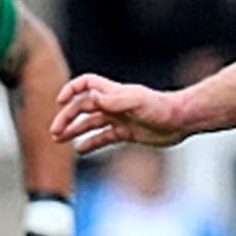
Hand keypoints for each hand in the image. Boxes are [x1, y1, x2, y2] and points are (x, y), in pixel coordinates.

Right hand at [53, 74, 188, 153]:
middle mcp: (113, 104)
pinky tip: (80, 150)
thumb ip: (113, 100)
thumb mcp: (136, 102)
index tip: (60, 101)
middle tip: (54, 132)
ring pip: (90, 123)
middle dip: (67, 118)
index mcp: (112, 93)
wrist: (181, 121)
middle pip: (82, 107)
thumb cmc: (161, 108)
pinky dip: (91, 143)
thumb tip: (91, 97)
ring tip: (59, 140)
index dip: (71, 90)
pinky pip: (104, 137)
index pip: (86, 84)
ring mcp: (119, 119)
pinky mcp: (126, 133)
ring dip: (74, 130)